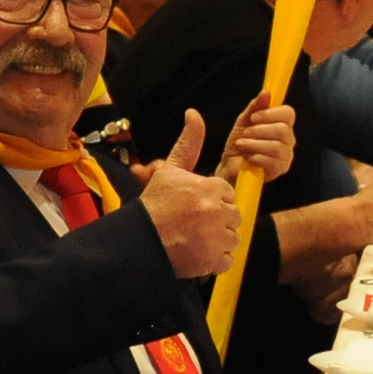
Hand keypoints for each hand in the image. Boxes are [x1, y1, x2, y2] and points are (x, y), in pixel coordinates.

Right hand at [138, 111, 241, 277]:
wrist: (139, 240)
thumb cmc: (154, 205)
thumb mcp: (170, 170)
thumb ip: (188, 144)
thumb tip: (194, 113)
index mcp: (210, 188)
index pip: (226, 194)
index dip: (212, 200)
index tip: (194, 207)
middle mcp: (217, 212)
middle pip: (233, 216)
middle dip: (218, 220)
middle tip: (194, 224)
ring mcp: (217, 238)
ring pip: (232, 238)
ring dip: (217, 241)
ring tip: (195, 239)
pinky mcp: (214, 260)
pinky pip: (226, 260)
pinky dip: (214, 260)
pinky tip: (197, 253)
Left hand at [217, 92, 295, 186]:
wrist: (229, 167)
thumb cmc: (239, 144)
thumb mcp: (244, 122)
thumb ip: (255, 107)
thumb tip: (266, 92)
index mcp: (281, 124)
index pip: (288, 113)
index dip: (271, 114)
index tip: (254, 117)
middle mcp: (288, 139)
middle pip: (283, 129)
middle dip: (259, 130)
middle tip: (245, 134)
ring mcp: (286, 155)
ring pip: (277, 146)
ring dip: (254, 144)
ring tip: (242, 145)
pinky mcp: (280, 170)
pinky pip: (272, 161)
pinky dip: (255, 157)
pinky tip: (248, 158)